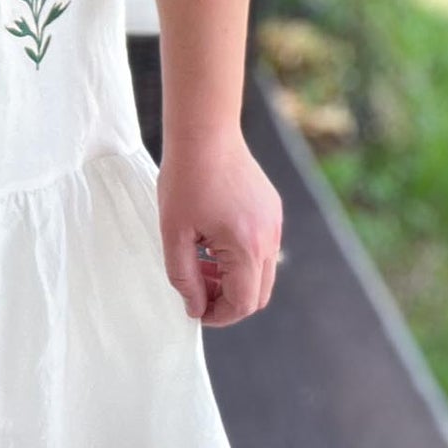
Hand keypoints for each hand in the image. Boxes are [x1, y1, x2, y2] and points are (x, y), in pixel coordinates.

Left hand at [157, 134, 282, 325]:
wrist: (205, 132)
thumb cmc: (184, 179)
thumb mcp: (173, 233)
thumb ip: (183, 277)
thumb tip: (195, 308)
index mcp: (247, 247)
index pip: (243, 303)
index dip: (218, 315)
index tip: (195, 310)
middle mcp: (269, 238)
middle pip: (258, 294)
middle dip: (227, 300)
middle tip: (196, 289)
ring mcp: (274, 222)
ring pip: (261, 271)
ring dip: (233, 278)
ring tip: (200, 263)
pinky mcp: (271, 209)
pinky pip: (262, 247)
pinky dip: (241, 257)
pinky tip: (211, 240)